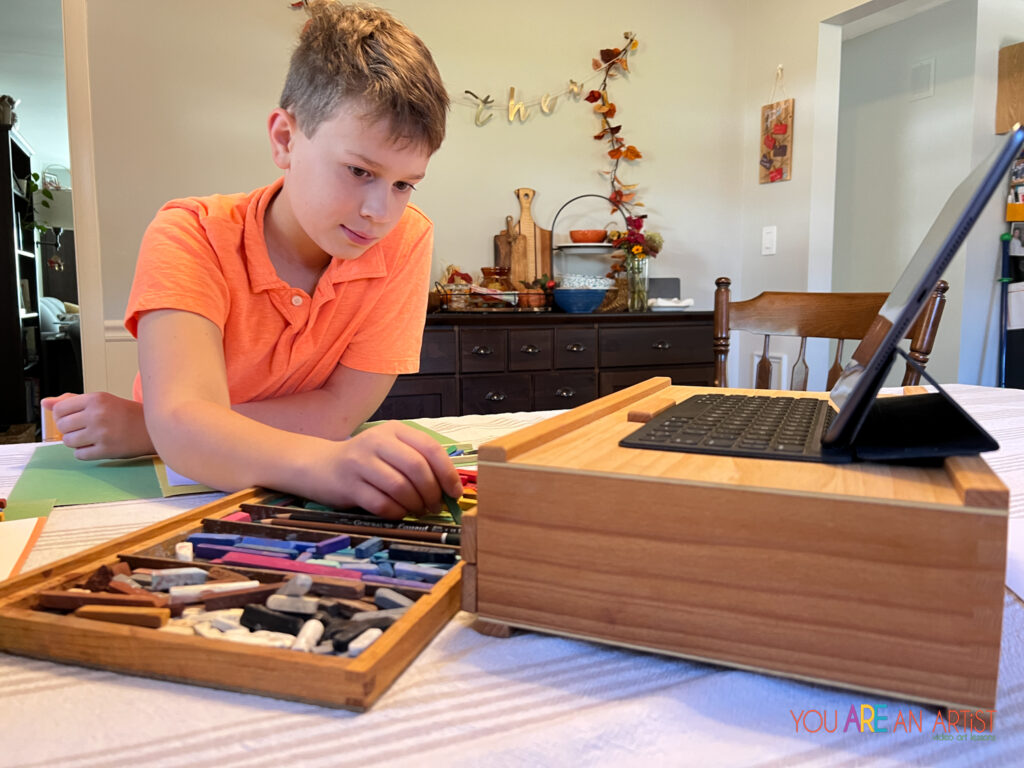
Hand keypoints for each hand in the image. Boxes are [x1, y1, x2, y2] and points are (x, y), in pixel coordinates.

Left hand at [41, 392, 154, 459]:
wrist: (153, 429)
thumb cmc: (127, 414)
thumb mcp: (102, 400)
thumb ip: (72, 400)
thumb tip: (45, 403)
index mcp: (96, 399)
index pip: (59, 410)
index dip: (62, 417)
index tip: (73, 419)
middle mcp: (98, 414)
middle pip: (62, 427)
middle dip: (69, 430)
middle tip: (84, 429)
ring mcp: (102, 433)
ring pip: (69, 442)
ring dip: (76, 442)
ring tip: (91, 438)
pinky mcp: (106, 450)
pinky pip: (80, 455)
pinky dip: (85, 453)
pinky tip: (97, 446)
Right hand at [310, 421, 463, 519]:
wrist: (320, 466)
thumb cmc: (366, 461)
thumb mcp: (392, 449)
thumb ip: (418, 461)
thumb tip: (450, 488)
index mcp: (394, 430)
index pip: (430, 448)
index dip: (447, 473)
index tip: (454, 493)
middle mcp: (377, 441)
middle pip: (417, 468)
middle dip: (432, 492)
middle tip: (435, 506)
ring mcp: (360, 462)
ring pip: (400, 487)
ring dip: (415, 504)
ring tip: (418, 510)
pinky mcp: (348, 485)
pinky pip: (382, 504)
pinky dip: (396, 512)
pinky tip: (399, 512)